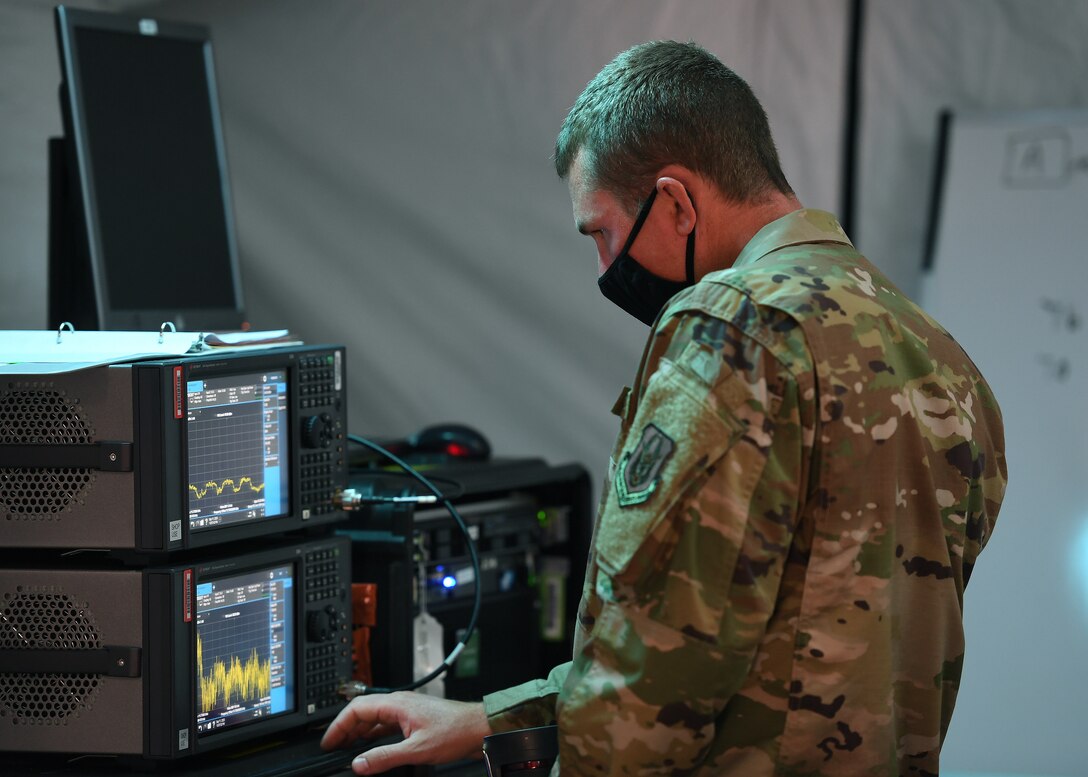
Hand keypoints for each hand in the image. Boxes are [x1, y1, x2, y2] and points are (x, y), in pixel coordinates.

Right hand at [320, 691, 490, 774]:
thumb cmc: (456, 730)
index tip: (328, 742)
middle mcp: (400, 704)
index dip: (338, 725)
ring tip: (347, 751)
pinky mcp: (413, 721)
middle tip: (333, 749)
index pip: (357, 709)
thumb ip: (385, 757)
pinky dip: (373, 737)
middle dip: (345, 730)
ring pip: (374, 720)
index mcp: (397, 704)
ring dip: (359, 734)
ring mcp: (406, 712)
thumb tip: (360, 764)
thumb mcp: (417, 749)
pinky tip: (371, 749)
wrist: (479, 728)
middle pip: (363, 713)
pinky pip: (386, 726)